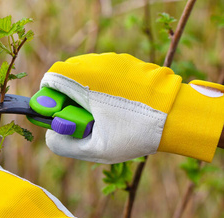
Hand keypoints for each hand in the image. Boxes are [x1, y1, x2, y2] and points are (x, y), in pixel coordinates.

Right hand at [42, 53, 223, 163]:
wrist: (178, 116)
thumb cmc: (136, 133)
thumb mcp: (96, 149)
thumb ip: (63, 144)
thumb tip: (51, 134)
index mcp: (84, 80)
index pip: (50, 79)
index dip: (48, 99)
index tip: (57, 116)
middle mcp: (96, 63)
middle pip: (65, 74)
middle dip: (65, 96)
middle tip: (79, 117)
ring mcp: (113, 59)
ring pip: (84, 70)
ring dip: (82, 90)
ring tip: (99, 112)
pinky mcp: (126, 61)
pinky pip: (102, 70)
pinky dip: (100, 85)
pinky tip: (115, 104)